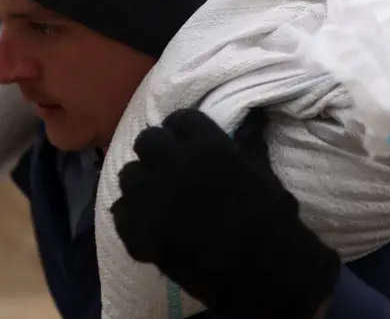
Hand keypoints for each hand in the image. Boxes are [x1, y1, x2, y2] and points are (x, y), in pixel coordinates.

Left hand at [112, 109, 340, 318]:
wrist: (258, 271)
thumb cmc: (270, 220)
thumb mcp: (263, 174)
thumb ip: (248, 145)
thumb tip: (252, 120)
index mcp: (207, 146)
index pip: (180, 119)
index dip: (183, 129)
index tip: (187, 140)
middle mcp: (173, 165)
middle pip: (147, 140)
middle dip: (157, 150)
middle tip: (169, 166)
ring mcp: (151, 198)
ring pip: (128, 174)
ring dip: (142, 182)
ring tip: (156, 196)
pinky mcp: (138, 231)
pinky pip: (120, 212)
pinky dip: (132, 216)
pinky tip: (149, 224)